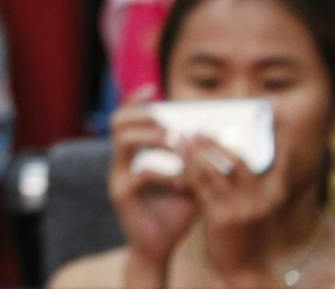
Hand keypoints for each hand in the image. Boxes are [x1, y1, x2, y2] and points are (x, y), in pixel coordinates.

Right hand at [108, 91, 197, 274]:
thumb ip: (194, 161)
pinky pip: (141, 174)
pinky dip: (166, 174)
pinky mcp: (121, 194)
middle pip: (118, 122)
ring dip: (153, 138)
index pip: (126, 118)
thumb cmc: (174, 212)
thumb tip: (217, 139)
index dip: (136, 101)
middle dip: (143, 115)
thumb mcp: (188, 181)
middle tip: (168, 122)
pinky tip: (183, 184)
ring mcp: (117, 176)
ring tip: (175, 144)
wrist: (159, 246)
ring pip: (124, 142)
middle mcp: (120, 161)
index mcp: (133, 155)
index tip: (154, 89)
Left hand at [183, 131, 291, 280]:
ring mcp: (243, 207)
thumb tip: (232, 150)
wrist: (243, 268)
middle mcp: (263, 199)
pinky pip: (199, 186)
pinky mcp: (221, 217)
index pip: (280, 159)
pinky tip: (174, 162)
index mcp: (275, 194)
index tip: (274, 112)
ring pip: (215, 169)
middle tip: (196, 129)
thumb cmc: (246, 231)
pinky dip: (185, 171)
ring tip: (179, 139)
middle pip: (238, 159)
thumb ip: (250, 182)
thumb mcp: (256, 206)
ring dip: (194, 151)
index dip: (279, 136)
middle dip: (215, 142)